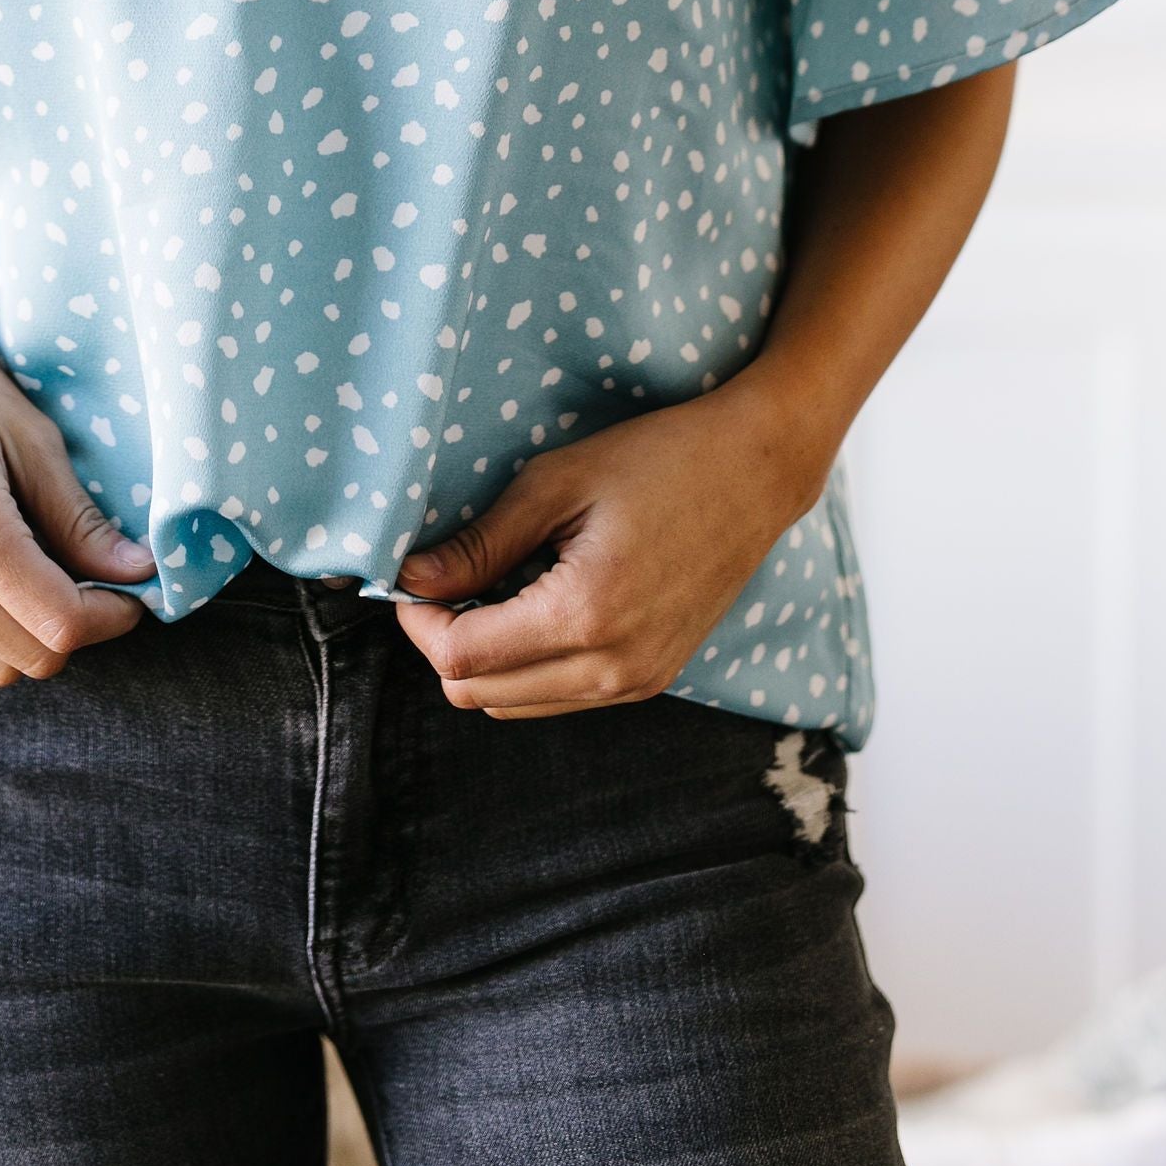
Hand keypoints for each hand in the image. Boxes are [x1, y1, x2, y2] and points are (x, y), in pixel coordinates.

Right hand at [0, 270, 155, 689]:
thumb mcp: (29, 435)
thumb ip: (79, 518)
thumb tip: (138, 573)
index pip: (59, 623)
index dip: (112, 617)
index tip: (133, 589)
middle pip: (28, 658)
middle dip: (77, 628)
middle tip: (96, 577)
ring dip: (30, 636)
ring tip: (45, 572)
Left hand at [390, 370, 826, 718]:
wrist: (755, 472)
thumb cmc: (657, 460)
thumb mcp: (555, 484)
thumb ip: (481, 541)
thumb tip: (411, 578)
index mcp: (584, 617)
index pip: (461, 658)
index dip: (418, 619)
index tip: (412, 574)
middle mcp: (613, 669)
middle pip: (480, 695)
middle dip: (445, 641)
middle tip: (446, 576)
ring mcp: (637, 682)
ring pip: (516, 706)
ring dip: (485, 658)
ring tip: (492, 585)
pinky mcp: (650, 678)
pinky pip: (561, 697)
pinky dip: (528, 665)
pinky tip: (533, 603)